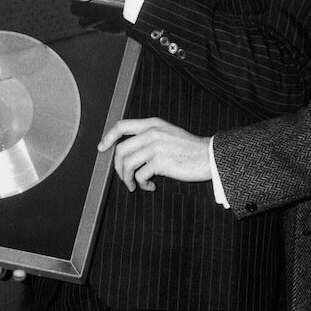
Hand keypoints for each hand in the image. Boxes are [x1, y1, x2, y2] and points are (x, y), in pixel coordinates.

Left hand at [98, 117, 212, 190]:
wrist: (209, 156)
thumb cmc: (188, 149)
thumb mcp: (167, 134)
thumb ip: (149, 137)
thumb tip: (127, 153)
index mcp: (152, 124)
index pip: (121, 126)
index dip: (108, 137)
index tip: (101, 148)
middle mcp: (151, 133)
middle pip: (120, 150)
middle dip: (118, 168)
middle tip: (125, 178)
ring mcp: (155, 147)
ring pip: (127, 164)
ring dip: (127, 179)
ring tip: (135, 185)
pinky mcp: (160, 162)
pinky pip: (140, 176)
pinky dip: (142, 184)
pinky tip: (151, 186)